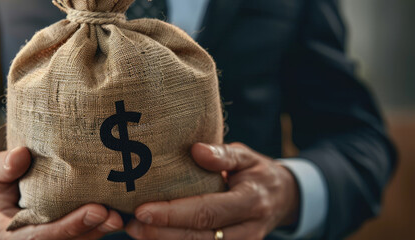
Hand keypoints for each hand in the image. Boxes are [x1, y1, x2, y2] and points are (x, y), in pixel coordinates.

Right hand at [0, 147, 122, 238]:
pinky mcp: (65, 235)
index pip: (43, 235)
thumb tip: (20, 155)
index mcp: (11, 234)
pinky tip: (119, 211)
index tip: (96, 210)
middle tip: (116, 216)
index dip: (70, 225)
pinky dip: (100, 225)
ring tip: (121, 215)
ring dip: (101, 229)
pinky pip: (84, 235)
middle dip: (93, 229)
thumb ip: (2, 167)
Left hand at [126, 142, 299, 239]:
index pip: (207, 211)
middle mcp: (248, 230)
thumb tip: (197, 150)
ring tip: (135, 230)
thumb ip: (223, 155)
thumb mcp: (246, 157)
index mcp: (251, 201)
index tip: (143, 210)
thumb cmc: (257, 173)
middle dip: (161, 233)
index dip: (173, 214)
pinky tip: (155, 235)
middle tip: (131, 224)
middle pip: (199, 237)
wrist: (282, 198)